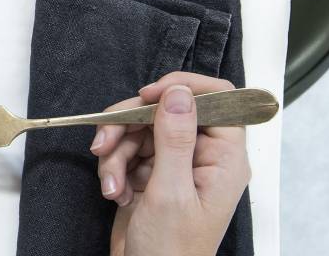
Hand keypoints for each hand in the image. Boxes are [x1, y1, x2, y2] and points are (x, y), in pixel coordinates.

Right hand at [89, 72, 249, 255]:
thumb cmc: (171, 251)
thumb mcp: (169, 193)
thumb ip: (174, 139)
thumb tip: (180, 93)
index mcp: (224, 159)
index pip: (217, 100)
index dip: (181, 89)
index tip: (147, 96)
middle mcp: (203, 157)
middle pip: (166, 112)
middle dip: (129, 125)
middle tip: (104, 141)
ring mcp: (176, 166)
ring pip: (140, 131)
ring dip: (116, 153)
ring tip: (110, 183)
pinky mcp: (152, 176)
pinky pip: (128, 153)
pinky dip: (113, 169)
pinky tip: (113, 192)